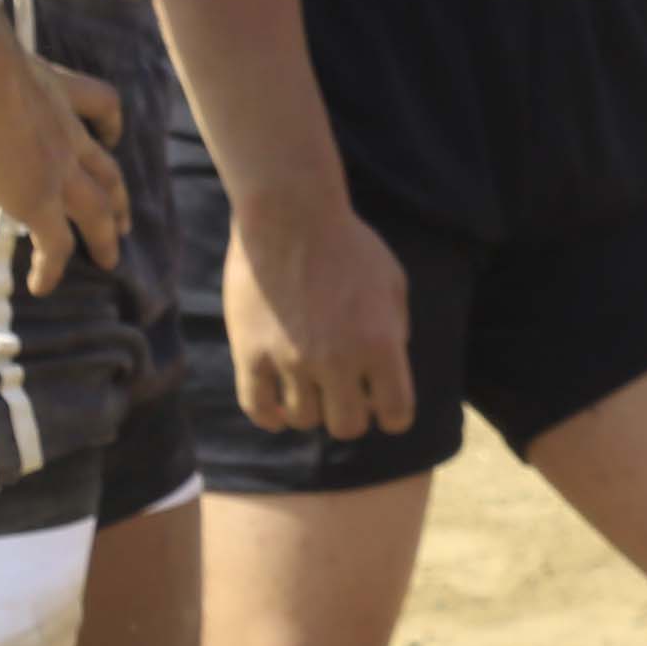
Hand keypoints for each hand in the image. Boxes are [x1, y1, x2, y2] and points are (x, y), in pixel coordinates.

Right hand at [0, 45, 123, 295]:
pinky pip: (56, 243)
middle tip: (123, 219)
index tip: (113, 136)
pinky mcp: (41, 200)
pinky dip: (52, 267)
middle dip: (117, 196)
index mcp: (58, 95)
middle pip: (107, 169)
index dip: (111, 123)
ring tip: (110, 260)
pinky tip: (43, 287)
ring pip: (97, 210)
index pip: (101, 105)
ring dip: (105, 236)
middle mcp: (69, 133)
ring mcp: (60, 168)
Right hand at [227, 193, 418, 443]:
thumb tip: (387, 371)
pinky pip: (258, 408)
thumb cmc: (350, 245)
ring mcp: (290, 360)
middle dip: (351, 416)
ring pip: (303, 420)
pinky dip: (271, 417)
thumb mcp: (393, 283)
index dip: (393, 414)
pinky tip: (279, 411)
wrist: (290, 218)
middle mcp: (337, 360)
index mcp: (381, 343)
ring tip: (311, 390)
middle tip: (345, 399)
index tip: (384, 406)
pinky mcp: (250, 355)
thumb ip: (395, 330)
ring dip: (311, 410)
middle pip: (347, 427)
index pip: (396, 412)